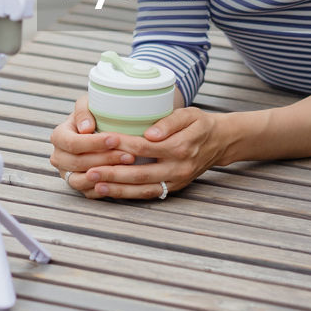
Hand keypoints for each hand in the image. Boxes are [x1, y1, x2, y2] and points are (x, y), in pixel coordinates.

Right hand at [48, 95, 136, 195]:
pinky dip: (105, 188)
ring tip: (127, 166)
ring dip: (106, 174)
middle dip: (104, 159)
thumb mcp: (89, 104)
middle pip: (77, 163)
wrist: (100, 129)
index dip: (93, 143)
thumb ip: (84, 110)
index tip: (115, 139)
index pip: (72, 143)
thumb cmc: (95, 114)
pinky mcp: (79, 186)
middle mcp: (59, 157)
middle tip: (128, 155)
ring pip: (82, 180)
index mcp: (59, 136)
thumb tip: (86, 128)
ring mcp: (67, 173)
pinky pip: (89, 192)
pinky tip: (122, 180)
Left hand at [79, 107, 229, 200]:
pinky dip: (128, 195)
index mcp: (181, 147)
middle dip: (113, 173)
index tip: (102, 141)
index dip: (123, 145)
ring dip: (117, 189)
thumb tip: (151, 133)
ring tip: (95, 185)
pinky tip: (110, 192)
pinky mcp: (173, 188)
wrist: (220, 142)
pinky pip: (148, 195)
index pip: (145, 147)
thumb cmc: (200, 125)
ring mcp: (175, 181)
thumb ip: (170, 122)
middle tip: (90, 171)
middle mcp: (178, 168)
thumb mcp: (190, 115)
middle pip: (140, 173)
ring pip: (142, 189)